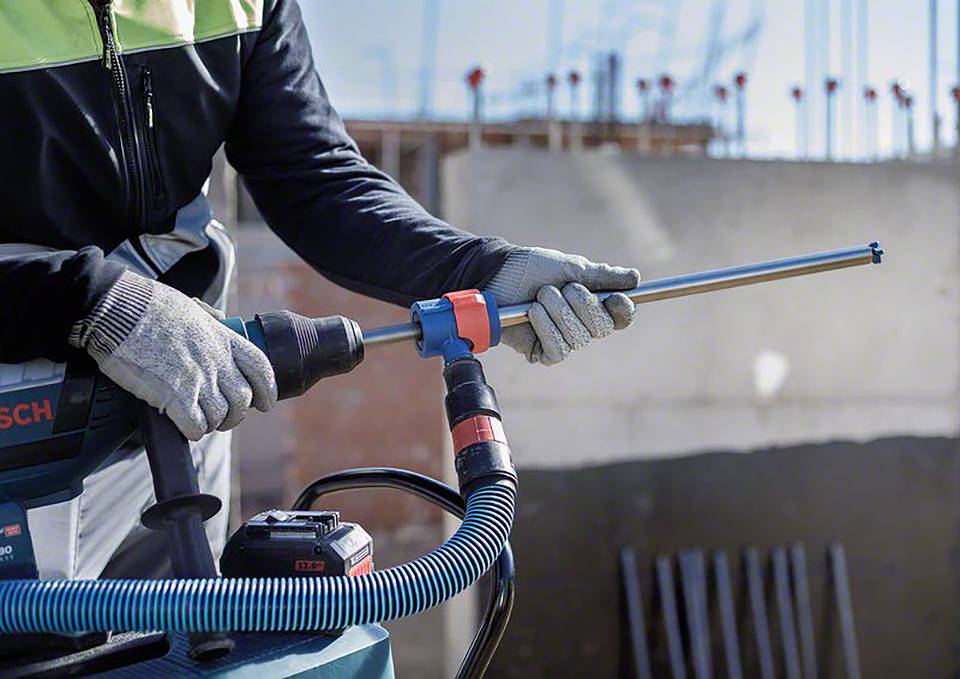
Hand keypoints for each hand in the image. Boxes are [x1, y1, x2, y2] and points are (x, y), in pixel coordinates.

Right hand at [69, 271, 276, 439]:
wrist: (117, 310)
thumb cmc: (148, 305)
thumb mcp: (190, 305)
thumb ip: (209, 316)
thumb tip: (220, 318)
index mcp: (224, 337)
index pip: (261, 368)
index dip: (267, 390)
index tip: (265, 403)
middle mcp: (216, 360)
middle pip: (243, 399)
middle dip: (235, 414)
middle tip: (223, 418)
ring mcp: (197, 379)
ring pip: (221, 416)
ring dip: (213, 424)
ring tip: (201, 422)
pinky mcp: (174, 395)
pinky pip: (196, 426)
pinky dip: (194, 431)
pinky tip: (186, 427)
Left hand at [485, 247, 638, 364]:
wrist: (498, 273)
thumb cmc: (532, 268)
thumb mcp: (570, 266)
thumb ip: (601, 275)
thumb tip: (634, 278)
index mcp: (592, 304)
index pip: (620, 318)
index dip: (623, 311)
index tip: (616, 298)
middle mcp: (581, 325)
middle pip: (601, 328)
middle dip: (581, 303)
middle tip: (560, 287)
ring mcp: (562, 340)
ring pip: (578, 338)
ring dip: (557, 311)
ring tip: (539, 296)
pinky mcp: (542, 352)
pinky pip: (558, 350)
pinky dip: (546, 328)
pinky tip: (533, 312)